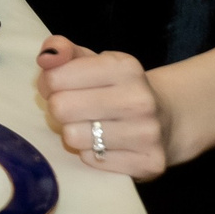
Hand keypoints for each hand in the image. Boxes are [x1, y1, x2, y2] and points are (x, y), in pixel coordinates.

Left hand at [37, 36, 172, 179]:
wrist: (168, 118)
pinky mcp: (148, 163)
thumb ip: (63, 50)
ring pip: (73, 137)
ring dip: (73, 132)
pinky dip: (91, 153)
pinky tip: (105, 143)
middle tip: (72, 108)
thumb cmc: (117, 86)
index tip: (59, 86)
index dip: (49, 83)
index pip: (55, 77)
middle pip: (61, 108)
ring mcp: (147, 134)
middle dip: (59, 108)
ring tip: (89, 126)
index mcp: (124, 67)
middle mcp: (139, 99)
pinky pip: (91, 160)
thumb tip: (46, 58)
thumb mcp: (93, 60)